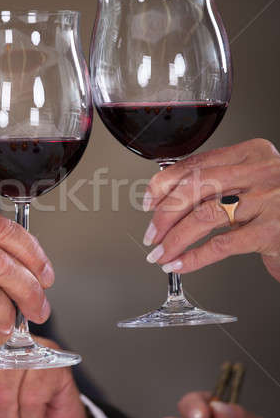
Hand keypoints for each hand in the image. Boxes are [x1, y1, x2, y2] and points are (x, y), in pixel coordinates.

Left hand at [142, 138, 279, 280]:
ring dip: (174, 238)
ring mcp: (268, 200)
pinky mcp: (272, 232)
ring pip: (204, 216)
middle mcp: (260, 171)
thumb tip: (170, 198)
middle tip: (151, 233)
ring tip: (160, 253)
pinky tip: (180, 264)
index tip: (149, 200)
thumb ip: (222, 182)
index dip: (165, 182)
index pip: (197, 163)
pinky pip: (221, 245)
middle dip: (165, 213)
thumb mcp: (255, 183)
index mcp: (252, 153)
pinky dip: (194, 257)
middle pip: (195, 187)